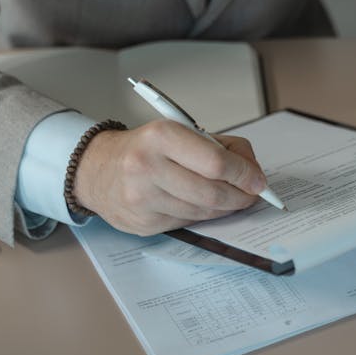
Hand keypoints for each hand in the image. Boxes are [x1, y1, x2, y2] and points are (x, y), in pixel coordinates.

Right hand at [73, 120, 266, 235]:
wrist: (97, 169)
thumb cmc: (147, 148)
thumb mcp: (181, 131)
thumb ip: (222, 147)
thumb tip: (253, 172)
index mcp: (161, 136)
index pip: (216, 162)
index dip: (244, 174)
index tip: (258, 181)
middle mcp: (147, 167)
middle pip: (212, 192)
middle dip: (241, 196)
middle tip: (252, 195)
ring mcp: (142, 198)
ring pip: (202, 212)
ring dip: (225, 208)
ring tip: (231, 199)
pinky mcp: (142, 223)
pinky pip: (187, 223)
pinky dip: (203, 216)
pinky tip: (203, 205)